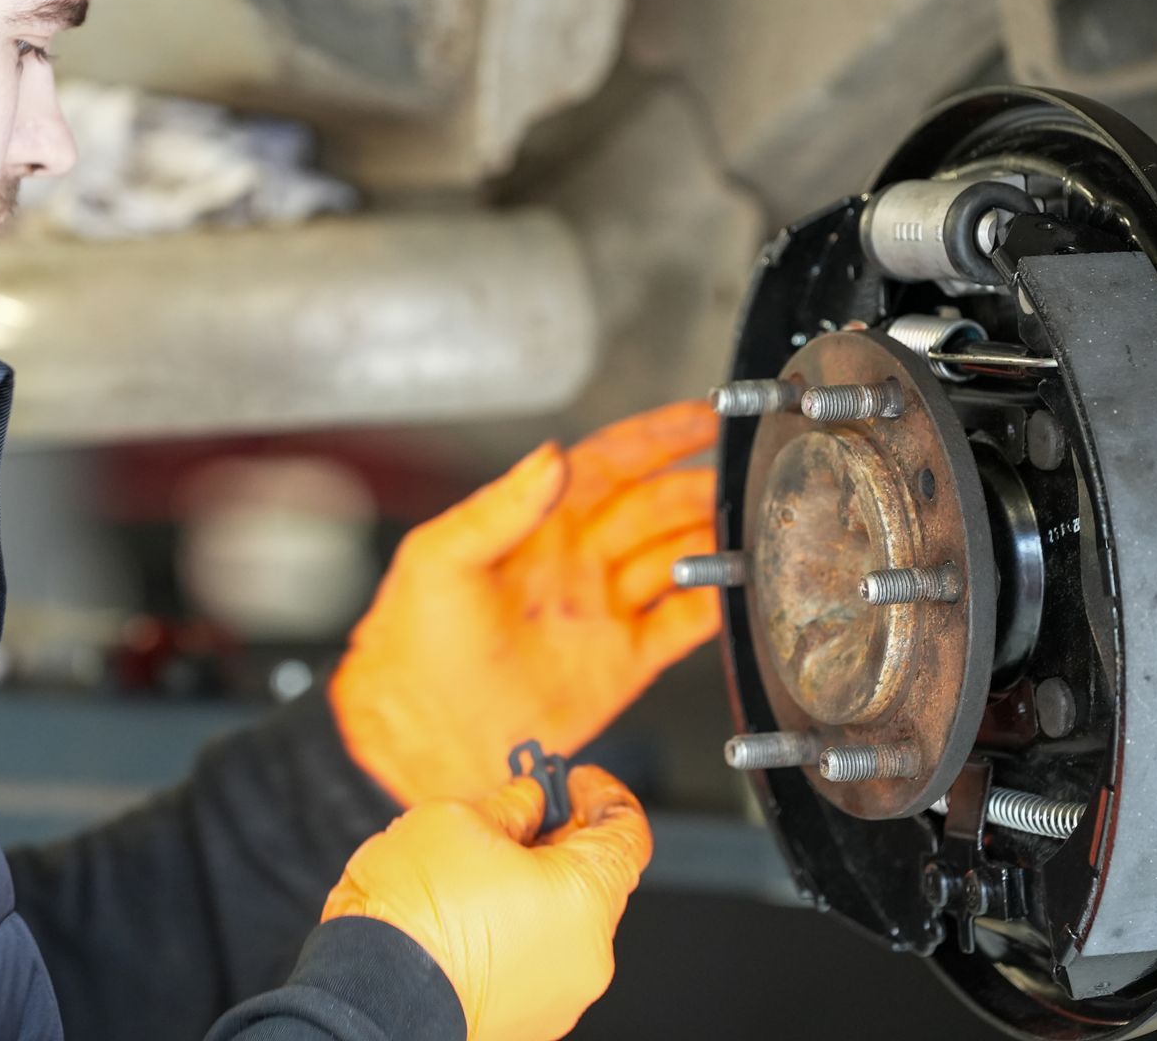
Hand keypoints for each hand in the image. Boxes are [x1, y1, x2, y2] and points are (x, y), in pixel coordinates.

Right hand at [322, 766, 651, 1040]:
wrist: (367, 996)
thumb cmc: (412, 912)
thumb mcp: (461, 820)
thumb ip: (513, 805)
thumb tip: (530, 802)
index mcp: (585, 898)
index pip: (628, 834)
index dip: (603, 795)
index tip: (573, 780)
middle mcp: (586, 955)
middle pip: (593, 880)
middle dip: (558, 841)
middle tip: (518, 814)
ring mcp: (558, 997)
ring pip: (561, 923)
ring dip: (533, 888)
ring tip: (478, 866)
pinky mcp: (526, 1022)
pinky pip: (534, 961)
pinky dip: (515, 931)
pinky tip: (469, 912)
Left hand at [331, 401, 718, 805]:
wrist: (417, 736)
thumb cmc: (409, 643)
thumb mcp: (441, 559)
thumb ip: (500, 507)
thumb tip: (550, 457)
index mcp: (538, 526)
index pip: (610, 463)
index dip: (659, 438)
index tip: (704, 418)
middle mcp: (576, 561)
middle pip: (655, 507)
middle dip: (698, 488)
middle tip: (741, 478)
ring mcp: (602, 610)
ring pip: (677, 558)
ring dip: (711, 540)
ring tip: (747, 526)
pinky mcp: (621, 663)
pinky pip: (683, 624)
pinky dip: (714, 606)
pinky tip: (735, 590)